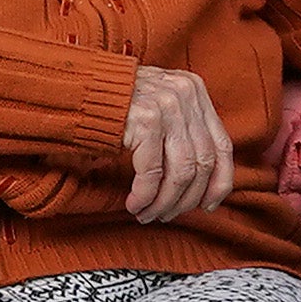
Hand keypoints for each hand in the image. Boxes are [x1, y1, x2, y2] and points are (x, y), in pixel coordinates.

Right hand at [123, 63, 235, 224]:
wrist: (77, 87)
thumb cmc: (116, 104)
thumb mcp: (159, 107)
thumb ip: (183, 132)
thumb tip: (203, 185)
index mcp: (195, 91)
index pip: (222, 146)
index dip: (220, 182)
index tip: (209, 206)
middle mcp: (186, 95)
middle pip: (202, 163)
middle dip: (186, 199)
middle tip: (167, 214)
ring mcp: (167, 106)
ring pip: (180, 173)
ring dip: (165, 203)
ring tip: (148, 214)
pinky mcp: (145, 120)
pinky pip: (152, 173)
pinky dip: (144, 196)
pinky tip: (134, 204)